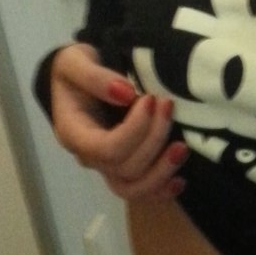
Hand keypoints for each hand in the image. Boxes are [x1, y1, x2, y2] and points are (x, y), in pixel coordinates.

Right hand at [50, 44, 187, 200]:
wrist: (75, 81)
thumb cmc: (73, 70)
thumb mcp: (74, 62)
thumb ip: (94, 76)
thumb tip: (126, 93)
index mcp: (73, 133)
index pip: (106, 148)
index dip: (135, 129)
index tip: (150, 100)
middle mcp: (89, 156)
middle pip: (125, 167)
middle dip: (154, 139)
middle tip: (168, 106)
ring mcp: (106, 166)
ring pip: (132, 188)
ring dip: (161, 172)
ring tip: (182, 148)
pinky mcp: (123, 168)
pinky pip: (139, 192)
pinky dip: (161, 190)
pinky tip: (180, 181)